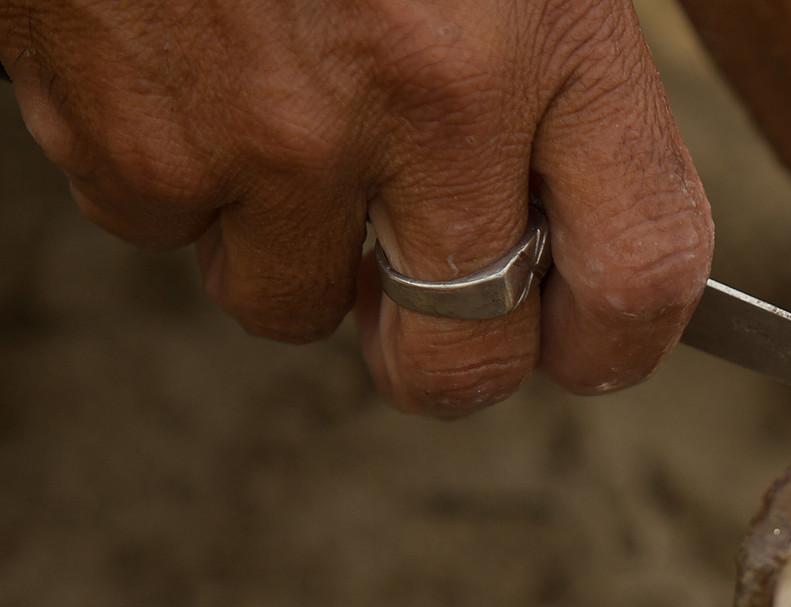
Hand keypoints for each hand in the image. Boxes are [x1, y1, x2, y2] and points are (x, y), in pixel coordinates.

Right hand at [1, 0, 709, 412]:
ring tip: (287, 122)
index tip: (594, 337)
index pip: (640, 275)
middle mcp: (414, 106)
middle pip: (459, 361)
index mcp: (541, 33)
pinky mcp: (122, 138)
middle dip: (450, 350)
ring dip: (298, 250)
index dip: (621, 338)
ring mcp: (260, 137)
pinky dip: (178, 177)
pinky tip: (193, 70)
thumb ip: (562, 66)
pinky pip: (162, 230)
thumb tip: (565, 219)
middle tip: (432, 290)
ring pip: (291, 306)